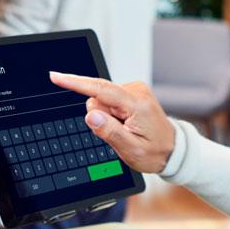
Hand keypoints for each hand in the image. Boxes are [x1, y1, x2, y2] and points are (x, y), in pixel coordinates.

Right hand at [47, 72, 175, 173]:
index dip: (76, 83)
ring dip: (108, 117)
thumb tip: (91, 116)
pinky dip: (112, 114)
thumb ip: (109, 132)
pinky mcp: (131, 92)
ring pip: (102, 101)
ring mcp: (135, 90)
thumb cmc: (155, 151)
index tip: (56, 77)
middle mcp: (136, 91)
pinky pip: (109, 101)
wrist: (172, 149)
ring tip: (126, 129)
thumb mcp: (131, 150)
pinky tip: (126, 124)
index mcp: (136, 104)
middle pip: (98, 98)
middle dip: (100, 117)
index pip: (100, 90)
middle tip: (119, 133)